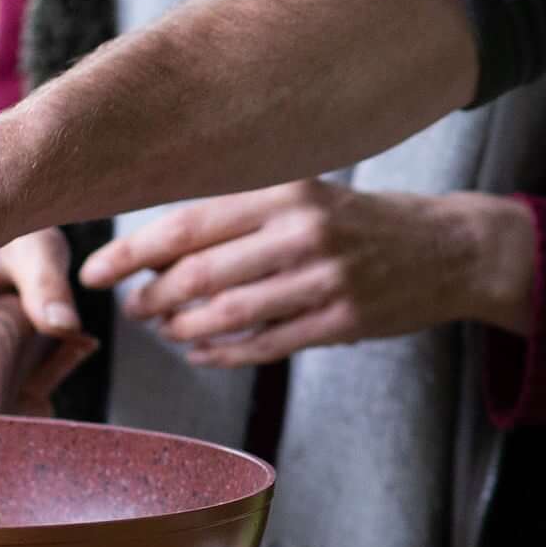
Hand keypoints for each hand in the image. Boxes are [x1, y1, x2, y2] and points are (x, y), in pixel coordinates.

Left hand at [78, 182, 536, 369]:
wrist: (451, 249)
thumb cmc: (364, 220)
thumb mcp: (307, 194)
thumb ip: (241, 211)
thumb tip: (156, 241)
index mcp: (286, 192)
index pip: (187, 224)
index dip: (130, 252)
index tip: (95, 271)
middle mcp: (302, 233)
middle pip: (199, 274)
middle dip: (152, 298)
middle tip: (132, 308)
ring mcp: (325, 282)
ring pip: (227, 315)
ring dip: (182, 329)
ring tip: (164, 329)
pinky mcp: (342, 323)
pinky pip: (264, 346)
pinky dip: (222, 354)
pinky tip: (201, 352)